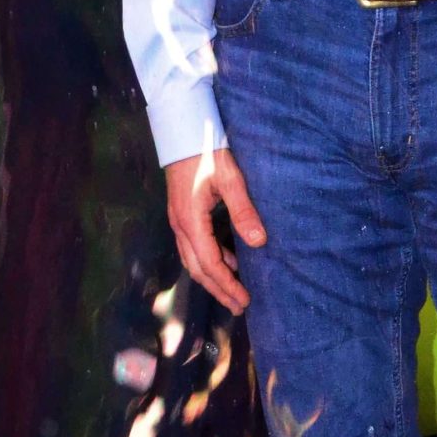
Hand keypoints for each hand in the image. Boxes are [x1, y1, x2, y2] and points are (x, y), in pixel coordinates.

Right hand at [165, 143, 266, 313]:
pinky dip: (209, 260)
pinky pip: (192, 247)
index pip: (210, 264)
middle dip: (218, 290)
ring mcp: (178, 220)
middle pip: (198, 268)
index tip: (244, 300)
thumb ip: (243, 210)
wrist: (183, 130)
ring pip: (192, 260)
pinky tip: (227, 261)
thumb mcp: (230, 178)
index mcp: (191, 220)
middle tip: (239, 307)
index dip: (227, 285)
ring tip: (233, 292)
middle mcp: (180, 225)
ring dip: (212, 278)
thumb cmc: (207, 150)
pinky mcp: (181, 214)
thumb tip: (259, 242)